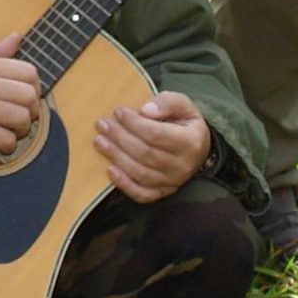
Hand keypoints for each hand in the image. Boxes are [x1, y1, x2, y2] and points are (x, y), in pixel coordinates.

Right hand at [0, 32, 40, 155]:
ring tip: (10, 130)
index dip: (34, 87)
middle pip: (29, 97)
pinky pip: (7, 140)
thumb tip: (17, 36)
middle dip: (31, 110)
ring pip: (22, 119)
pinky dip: (7, 145)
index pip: (29, 72)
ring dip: (20, 129)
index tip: (26, 97)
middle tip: (21, 117)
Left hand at [93, 91, 211, 203]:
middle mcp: (182, 166)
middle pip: (145, 154)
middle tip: (102, 125)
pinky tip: (110, 170)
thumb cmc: (185, 122)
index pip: (156, 135)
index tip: (118, 111)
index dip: (134, 123)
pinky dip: (124, 184)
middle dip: (120, 138)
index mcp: (190, 142)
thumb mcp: (183, 105)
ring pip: (140, 173)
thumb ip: (167, 103)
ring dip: (116, 157)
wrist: (198, 148)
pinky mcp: (162, 192)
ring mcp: (172, 182)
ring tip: (100, 141)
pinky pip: (142, 194)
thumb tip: (145, 110)